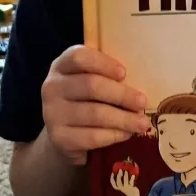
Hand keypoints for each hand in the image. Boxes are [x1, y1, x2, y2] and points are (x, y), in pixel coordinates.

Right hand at [41, 44, 150, 165]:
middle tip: (142, 102)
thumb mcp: (91, 81)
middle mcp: (52, 87)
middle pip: (91, 85)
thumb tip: (143, 78)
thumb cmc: (87, 101)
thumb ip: (108, 76)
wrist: (65, 137)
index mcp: (62, 66)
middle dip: (122, 94)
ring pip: (95, 113)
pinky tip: (126, 134)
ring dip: (123, 119)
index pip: (79, 57)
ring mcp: (52, 114)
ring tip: (141, 122)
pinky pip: (92, 136)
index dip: (103, 63)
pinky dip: (113, 135)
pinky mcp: (59, 138)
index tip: (124, 73)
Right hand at [109, 169, 140, 195]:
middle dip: (118, 176)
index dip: (112, 178)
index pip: (113, 184)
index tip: (112, 173)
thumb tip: (123, 170)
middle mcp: (122, 188)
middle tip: (120, 170)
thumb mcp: (125, 185)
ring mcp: (126, 188)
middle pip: (118, 182)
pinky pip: (131, 183)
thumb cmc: (129, 189)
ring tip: (126, 171)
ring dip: (125, 176)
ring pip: (125, 182)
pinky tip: (133, 175)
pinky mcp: (131, 188)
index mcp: (119, 188)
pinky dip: (132, 179)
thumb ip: (123, 180)